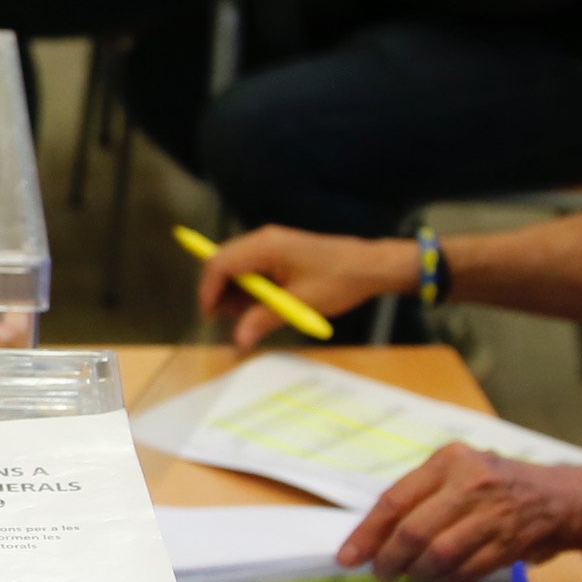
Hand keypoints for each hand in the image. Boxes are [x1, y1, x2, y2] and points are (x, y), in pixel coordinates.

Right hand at [197, 223, 417, 348]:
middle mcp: (264, 240)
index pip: (219, 263)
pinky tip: (265, 305)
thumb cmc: (339, 281)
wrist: (372, 267)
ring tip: (251, 315)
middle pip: (223, 262)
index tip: (211, 316)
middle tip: (231, 319)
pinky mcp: (281, 251)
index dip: (209, 291)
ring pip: (236, 265)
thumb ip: (263, 319)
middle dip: (220, 291)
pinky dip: (251, 287)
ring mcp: (273, 244)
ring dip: (236, 291)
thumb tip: (238, 341)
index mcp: (265, 246)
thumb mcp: (299, 304)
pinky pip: (253, 267)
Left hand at [340, 448, 581, 581]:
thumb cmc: (500, 484)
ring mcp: (492, 514)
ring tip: (413, 575)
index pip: (395, 500)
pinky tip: (442, 578)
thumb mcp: (460, 472)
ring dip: (419, 573)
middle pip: (414, 531)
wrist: (563, 498)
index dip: (367, 533)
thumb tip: (373, 534)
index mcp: (449, 461)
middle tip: (382, 573)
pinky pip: (465, 570)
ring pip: (438, 555)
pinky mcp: (509, 542)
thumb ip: (422, 495)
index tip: (348, 557)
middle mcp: (470, 483)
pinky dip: (447, 580)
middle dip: (389, 559)